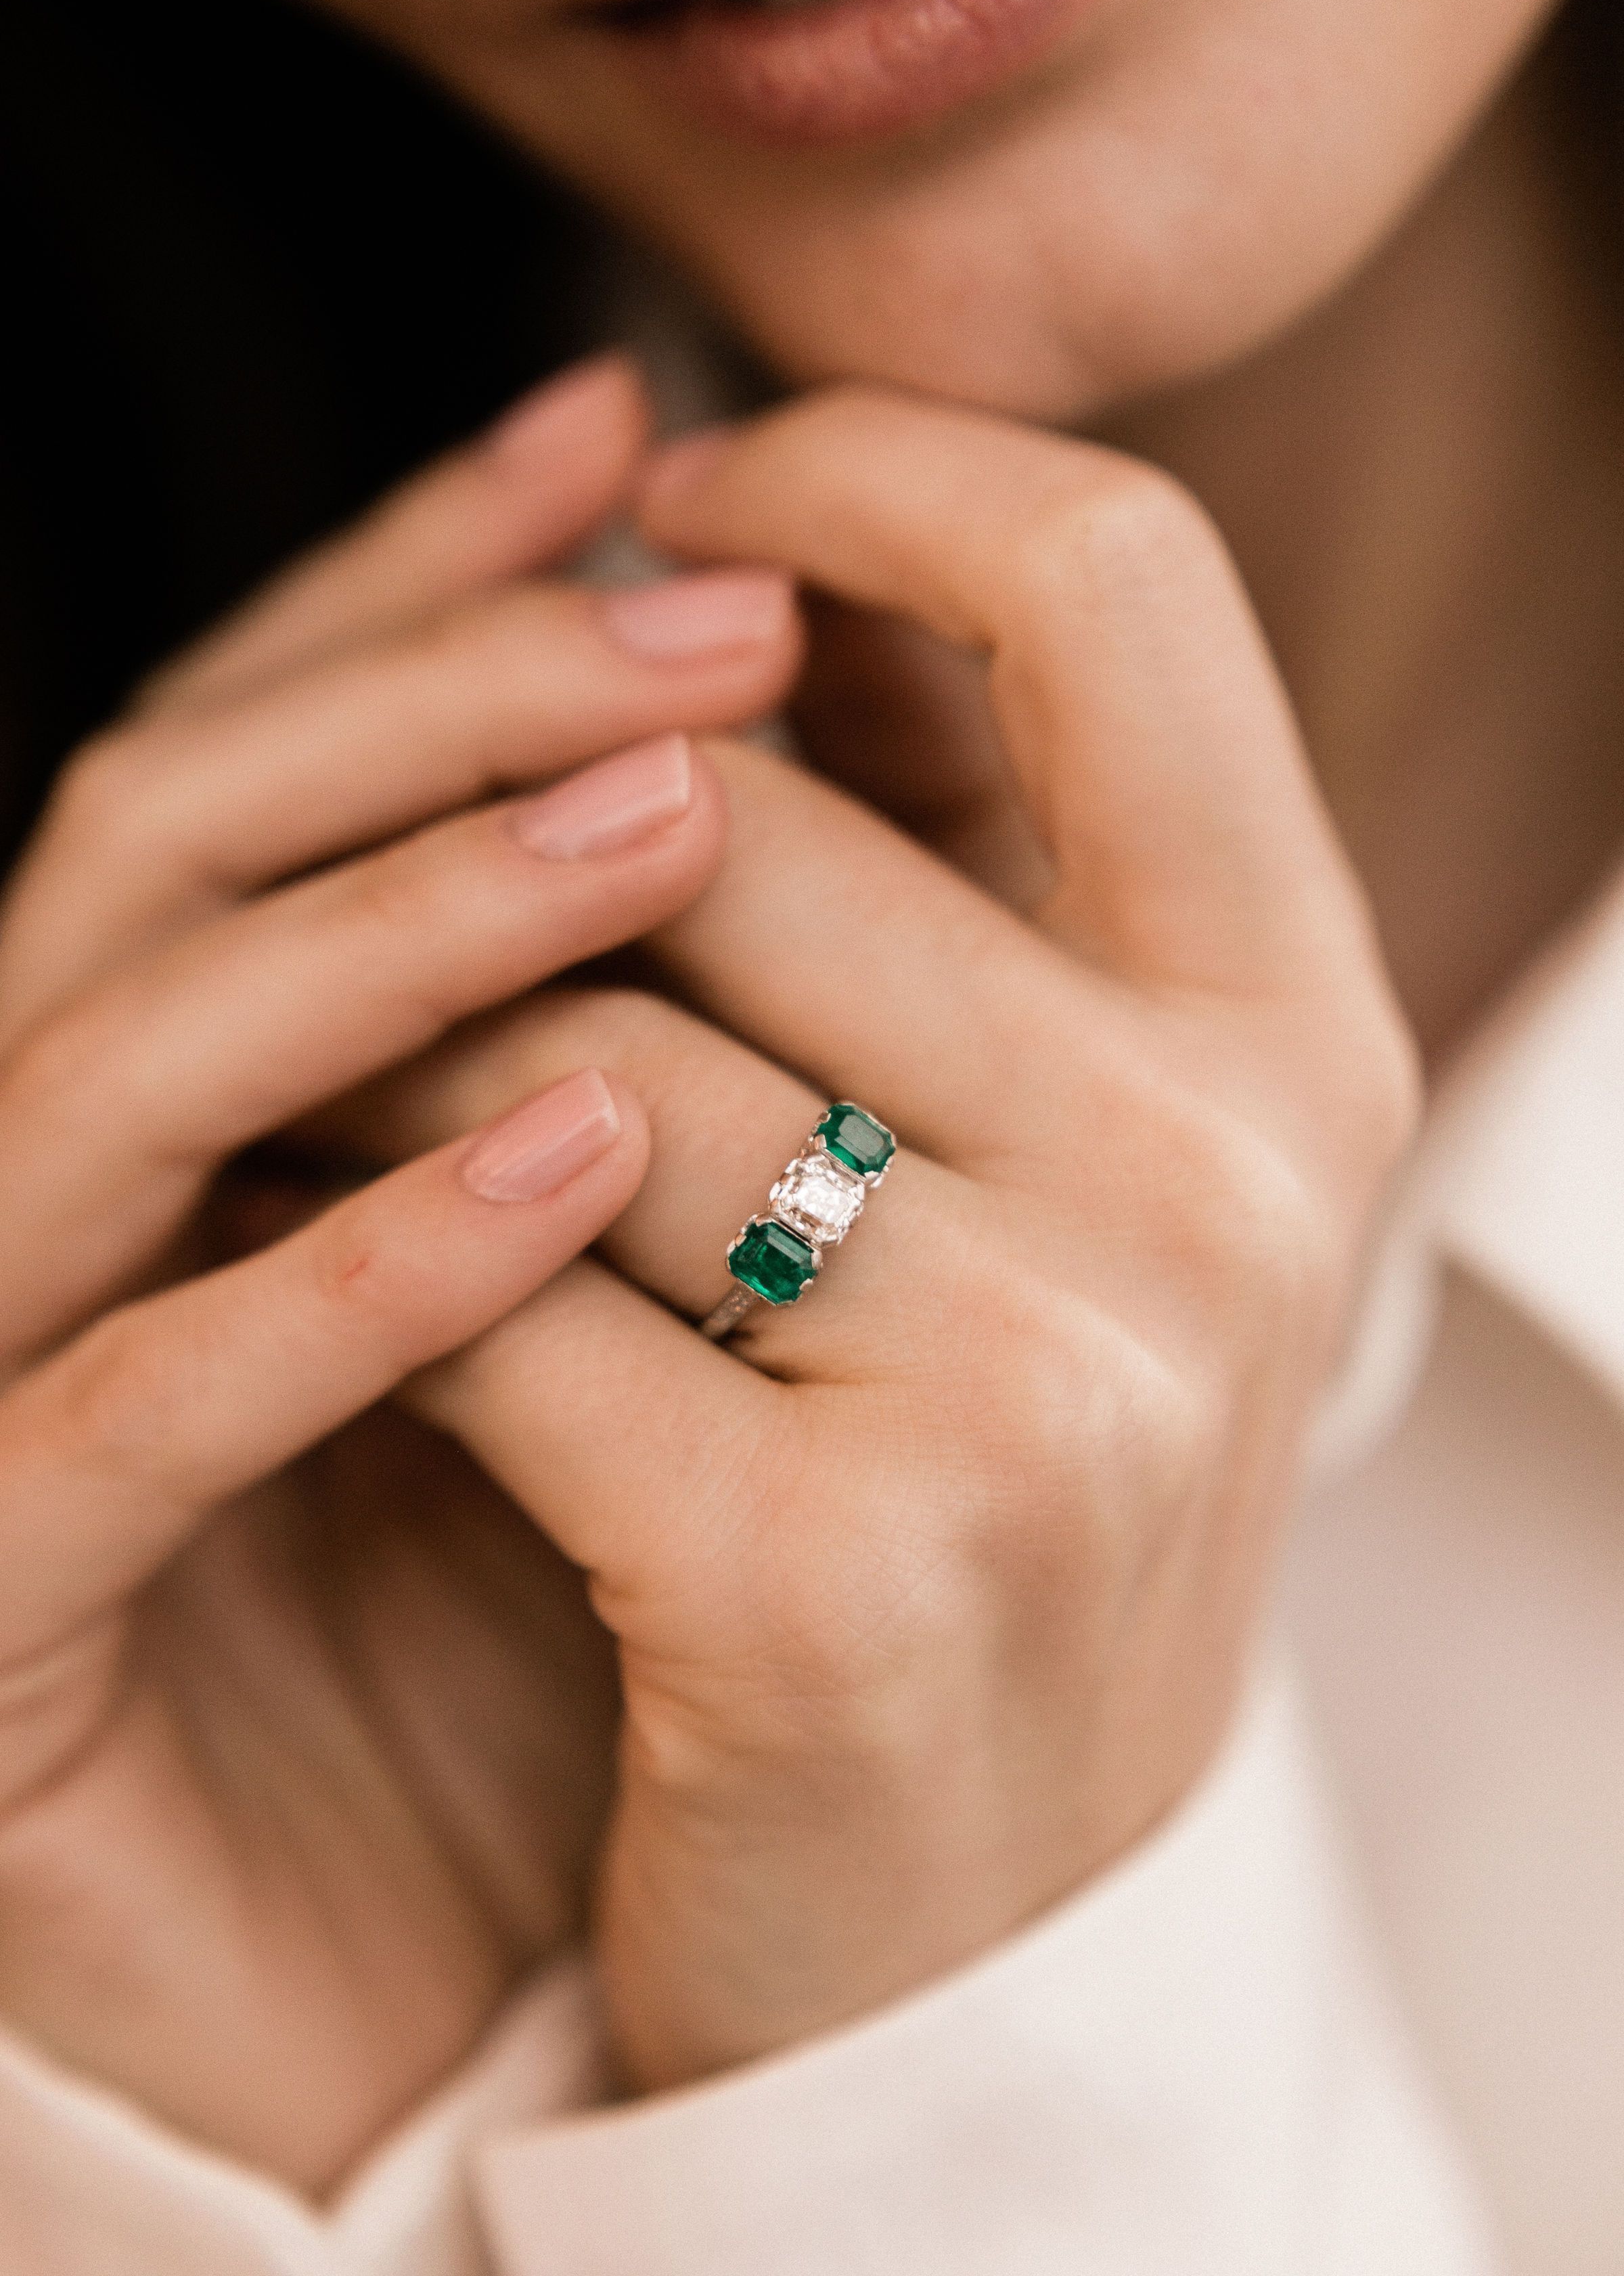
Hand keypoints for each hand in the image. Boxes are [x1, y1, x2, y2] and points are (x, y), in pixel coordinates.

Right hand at [0, 358, 799, 2188]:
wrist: (464, 1968)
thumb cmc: (572, 1584)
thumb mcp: (630, 1256)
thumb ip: (676, 1010)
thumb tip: (824, 714)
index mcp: (167, 1076)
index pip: (262, 750)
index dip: (428, 576)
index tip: (646, 435)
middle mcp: (46, 1186)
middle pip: (166, 842)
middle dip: (436, 700)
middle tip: (720, 617)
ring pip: (113, 1072)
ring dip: (396, 927)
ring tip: (675, 820)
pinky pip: (126, 1415)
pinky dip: (339, 1274)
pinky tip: (569, 1162)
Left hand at [330, 388, 1419, 2094]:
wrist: (981, 1935)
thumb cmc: (991, 1482)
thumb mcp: (1063, 1153)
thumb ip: (952, 839)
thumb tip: (752, 525)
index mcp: (1301, 1033)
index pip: (1114, 579)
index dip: (868, 474)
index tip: (676, 496)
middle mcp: (1225, 1182)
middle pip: (739, 817)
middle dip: (512, 834)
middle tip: (403, 883)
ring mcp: (1048, 1387)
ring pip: (572, 1043)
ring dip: (390, 1050)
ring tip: (331, 1093)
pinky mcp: (831, 1575)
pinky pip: (488, 1293)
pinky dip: (358, 1266)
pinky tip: (330, 1282)